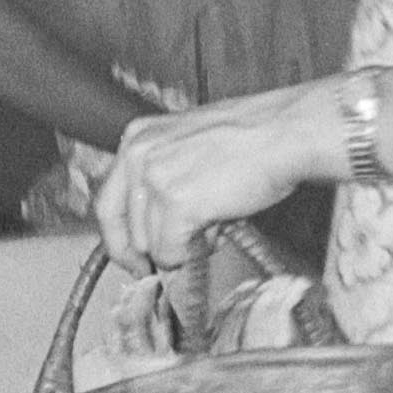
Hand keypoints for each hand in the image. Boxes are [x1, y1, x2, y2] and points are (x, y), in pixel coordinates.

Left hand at [91, 84, 338, 266]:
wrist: (284, 134)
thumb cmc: (251, 139)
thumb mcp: (188, 146)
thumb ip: (163, 179)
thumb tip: (155, 232)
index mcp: (136, 138)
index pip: (108, 203)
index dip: (120, 239)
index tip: (134, 259)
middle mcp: (137, 154)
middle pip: (126, 230)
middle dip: (156, 246)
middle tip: (188, 245)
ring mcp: (154, 178)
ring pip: (150, 245)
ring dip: (182, 245)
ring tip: (215, 222)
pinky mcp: (177, 202)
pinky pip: (171, 252)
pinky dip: (194, 252)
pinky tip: (217, 228)